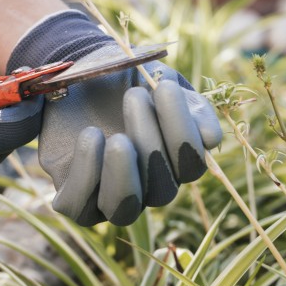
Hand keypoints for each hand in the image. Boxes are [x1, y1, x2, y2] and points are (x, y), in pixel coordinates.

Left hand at [8, 12, 222, 225]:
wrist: (77, 75)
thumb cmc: (125, 79)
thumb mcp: (161, 81)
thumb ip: (191, 105)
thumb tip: (210, 138)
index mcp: (174, 161)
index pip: (191, 166)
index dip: (184, 133)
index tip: (166, 87)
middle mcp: (146, 186)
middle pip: (162, 191)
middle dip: (151, 143)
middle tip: (134, 96)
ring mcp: (109, 196)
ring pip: (123, 210)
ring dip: (123, 173)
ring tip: (116, 137)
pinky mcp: (75, 196)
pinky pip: (80, 208)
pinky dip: (86, 175)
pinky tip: (90, 135)